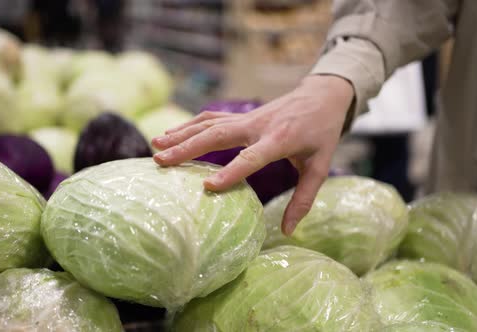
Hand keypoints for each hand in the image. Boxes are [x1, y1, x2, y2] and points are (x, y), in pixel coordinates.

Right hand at [152, 75, 353, 234]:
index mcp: (279, 140)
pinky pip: (211, 118)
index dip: (230, 172)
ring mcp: (246, 117)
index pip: (251, 158)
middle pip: (217, 136)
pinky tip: (171, 133)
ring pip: (208, 124)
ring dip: (181, 134)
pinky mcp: (240, 115)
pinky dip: (189, 125)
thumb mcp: (319, 167)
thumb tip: (287, 231)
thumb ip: (304, 199)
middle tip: (160, 161)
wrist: (322, 96)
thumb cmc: (321, 134)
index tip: (207, 187)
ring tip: (155, 145)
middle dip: (186, 148)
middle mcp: (257, 126)